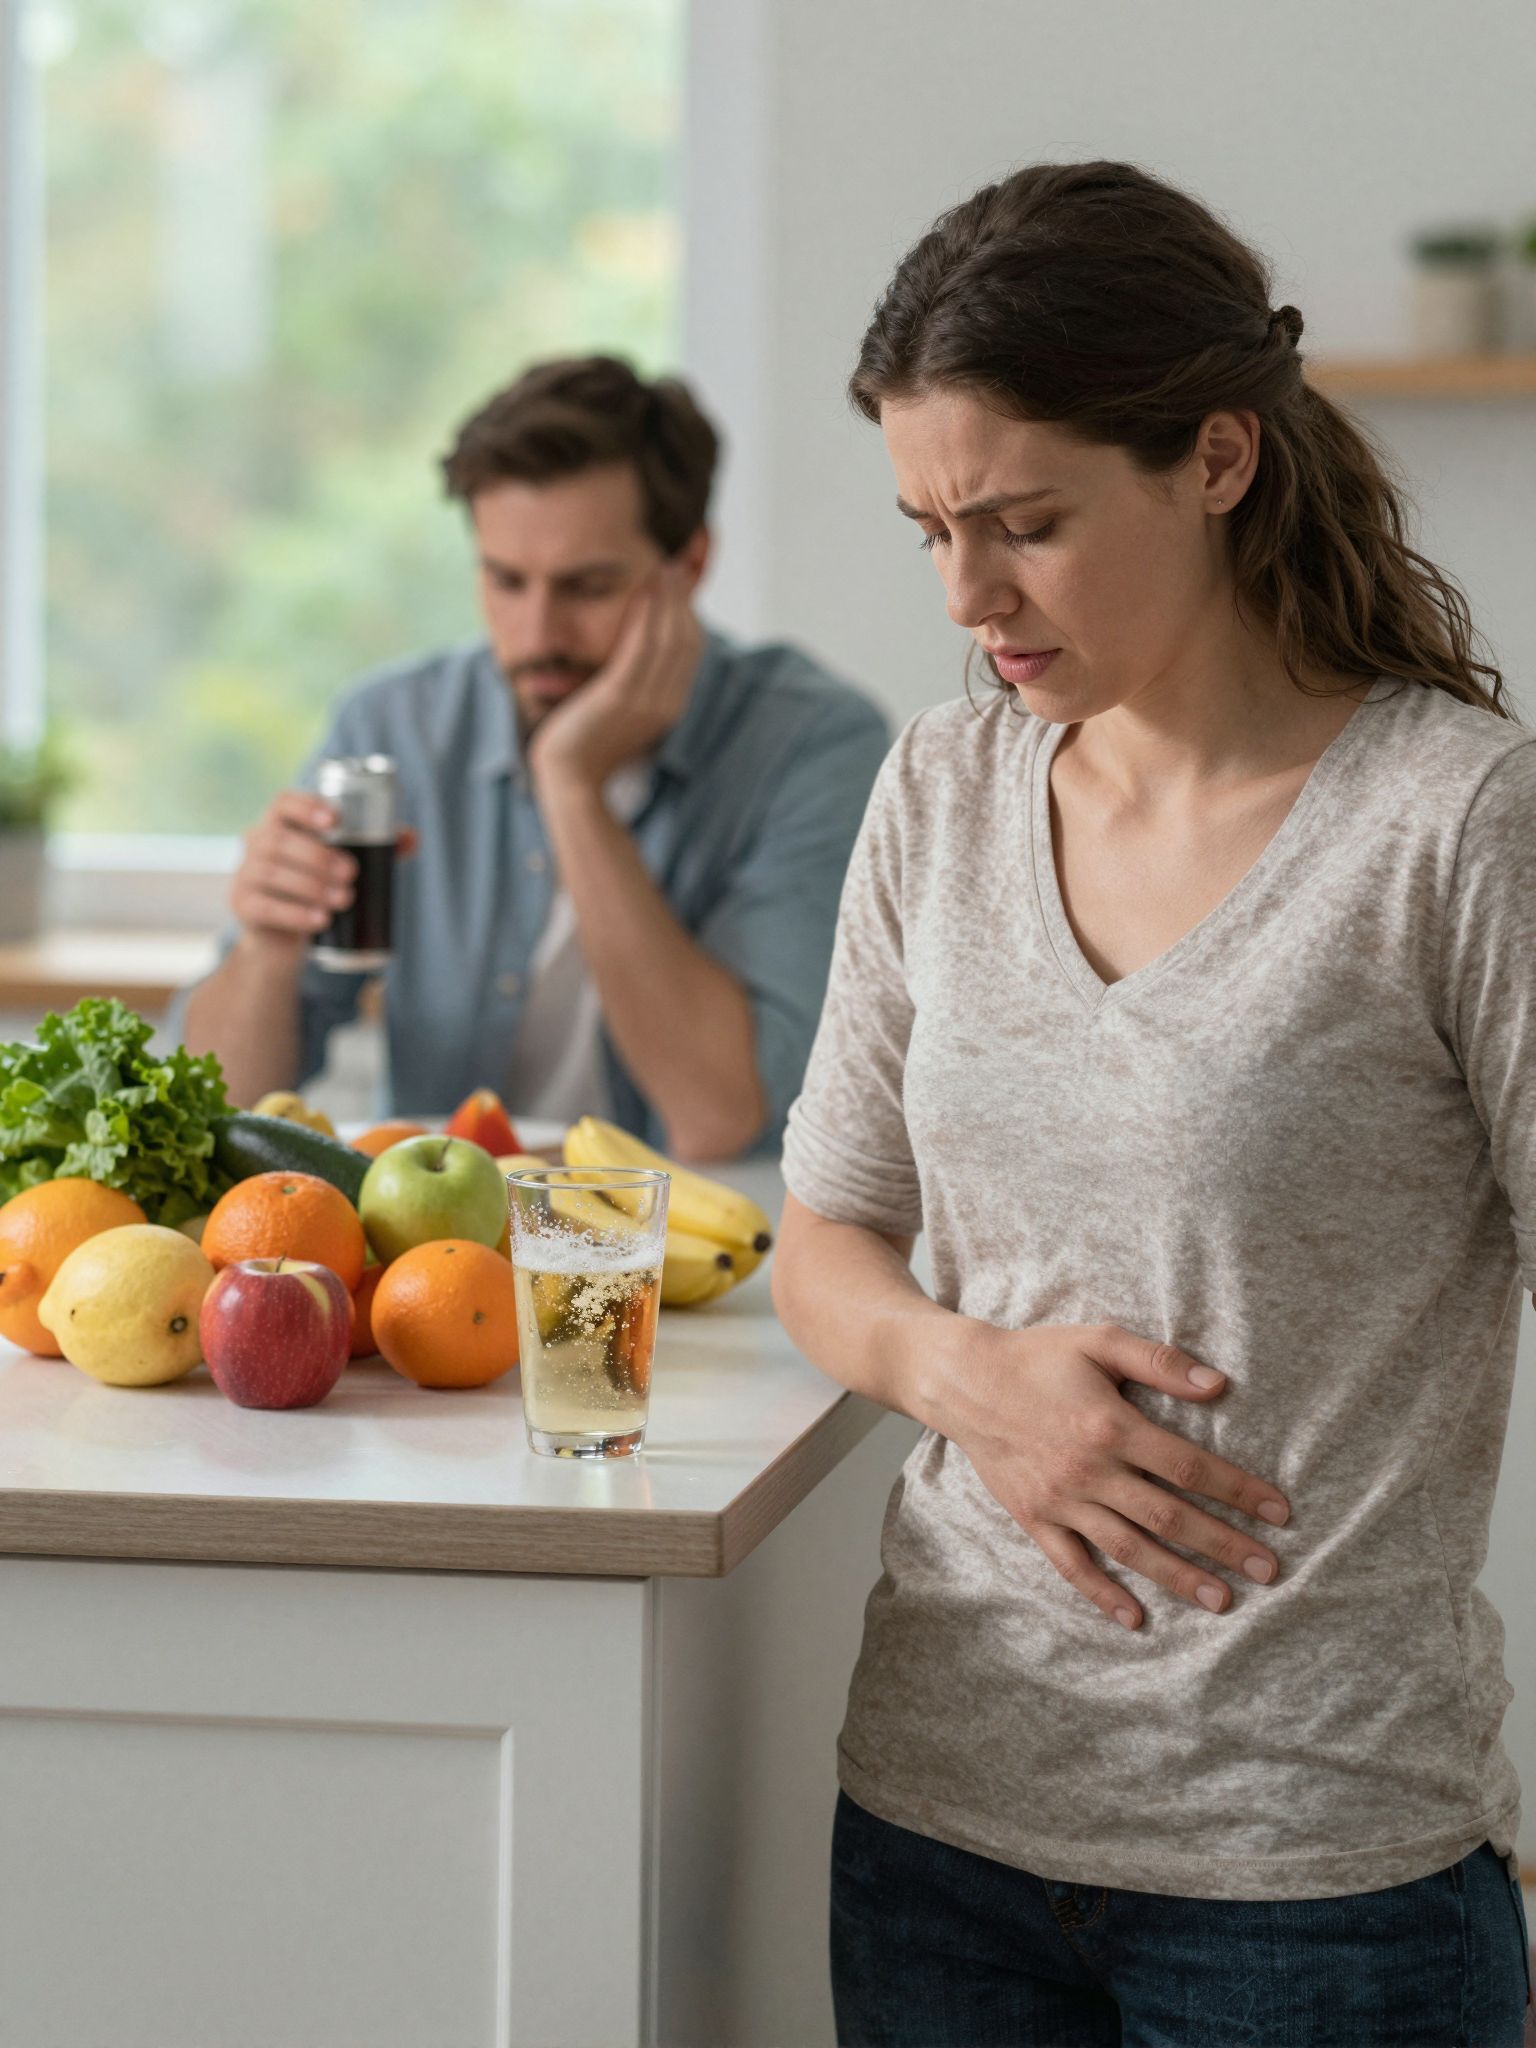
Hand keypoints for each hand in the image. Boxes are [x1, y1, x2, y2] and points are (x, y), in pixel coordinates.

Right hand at [230, 791, 414, 965]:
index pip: (283, 803)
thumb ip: (376, 849)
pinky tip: (320, 921)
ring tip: (343, 899)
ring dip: (311, 885)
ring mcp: (245, 875)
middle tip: (351, 873)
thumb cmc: (316, 889)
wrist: (282, 938)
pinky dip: (295, 914)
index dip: (306, 807)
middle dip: (318, 856)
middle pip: (279, 840)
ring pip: (272, 873)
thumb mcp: (343, 867)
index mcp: (279, 825)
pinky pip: (265, 906)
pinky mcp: (243, 906)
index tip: (335, 821)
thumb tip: (410, 838)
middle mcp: (256, 843)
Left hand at [527, 562, 701, 793]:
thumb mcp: (622, 713)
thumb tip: (636, 660)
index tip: (680, 585)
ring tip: (663, 566)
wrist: (569, 779)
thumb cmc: (588, 745)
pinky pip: (641, 646)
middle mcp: (667, 703)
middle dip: (683, 600)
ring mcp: (647, 700)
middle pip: (686, 640)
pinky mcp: (621, 696)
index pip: (691, 651)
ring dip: (668, 599)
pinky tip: (644, 590)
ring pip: (669, 638)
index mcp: (671, 707)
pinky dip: (647, 615)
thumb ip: (636, 687)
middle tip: (676, 564)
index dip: (689, 614)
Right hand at [941, 1320, 1290, 1628]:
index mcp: (1112, 1425)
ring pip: (1129, 1548)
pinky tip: (1136, 1619)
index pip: (1190, 1467)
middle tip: (1269, 1570)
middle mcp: (1090, 1471)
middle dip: (1223, 1545)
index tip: (1278, 1513)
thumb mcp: (1100, 1340)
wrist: (964, 1381)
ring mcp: (1061, 1501)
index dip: (1239, 1491)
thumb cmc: (1038, 1356)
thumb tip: (1219, 1385)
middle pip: (1169, 1517)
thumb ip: (1160, 1361)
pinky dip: (1103, 1595)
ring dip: (1178, 1577)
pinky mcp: (1034, 1519)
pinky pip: (1072, 1565)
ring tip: (1221, 1600)